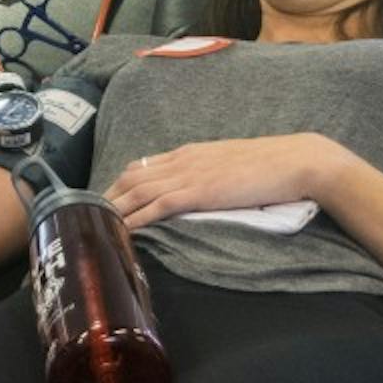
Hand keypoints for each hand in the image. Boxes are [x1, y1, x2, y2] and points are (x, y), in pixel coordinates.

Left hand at [104, 133, 347, 229]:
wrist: (296, 161)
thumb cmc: (270, 166)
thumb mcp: (229, 164)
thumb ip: (206, 173)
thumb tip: (192, 190)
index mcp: (189, 152)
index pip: (142, 166)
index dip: (118, 183)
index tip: (102, 199)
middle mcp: (182, 160)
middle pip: (131, 177)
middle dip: (106, 196)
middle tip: (85, 216)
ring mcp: (189, 175)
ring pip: (138, 191)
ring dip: (113, 208)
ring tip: (92, 224)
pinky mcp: (199, 192)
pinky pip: (158, 205)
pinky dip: (136, 218)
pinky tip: (121, 229)